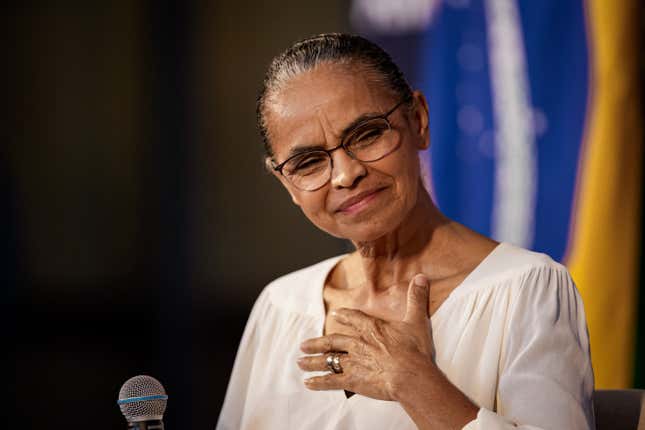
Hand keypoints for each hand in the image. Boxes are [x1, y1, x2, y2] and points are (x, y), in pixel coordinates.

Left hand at [297, 274, 434, 400]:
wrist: (410, 375)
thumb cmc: (415, 349)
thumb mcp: (417, 320)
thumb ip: (416, 298)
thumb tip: (422, 276)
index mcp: (372, 328)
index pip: (354, 319)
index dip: (345, 316)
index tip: (335, 315)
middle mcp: (358, 343)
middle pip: (333, 341)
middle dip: (318, 342)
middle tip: (304, 344)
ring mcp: (353, 362)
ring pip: (328, 360)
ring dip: (313, 361)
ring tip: (300, 361)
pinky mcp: (352, 380)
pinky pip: (331, 381)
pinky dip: (318, 382)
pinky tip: (308, 383)